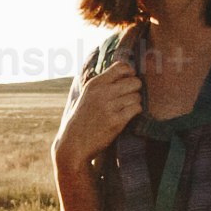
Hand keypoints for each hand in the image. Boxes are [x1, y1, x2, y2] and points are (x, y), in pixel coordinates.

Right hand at [52, 59, 145, 173]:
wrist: (73, 143)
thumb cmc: (80, 120)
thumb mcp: (84, 96)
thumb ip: (99, 84)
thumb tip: (119, 71)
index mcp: (94, 84)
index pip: (121, 66)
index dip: (130, 72)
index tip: (128, 80)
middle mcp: (102, 92)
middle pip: (134, 81)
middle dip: (135, 89)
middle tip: (130, 96)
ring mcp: (109, 106)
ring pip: (137, 96)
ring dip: (135, 102)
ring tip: (127, 108)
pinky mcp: (116, 121)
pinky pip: (136, 109)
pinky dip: (135, 112)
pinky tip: (128, 116)